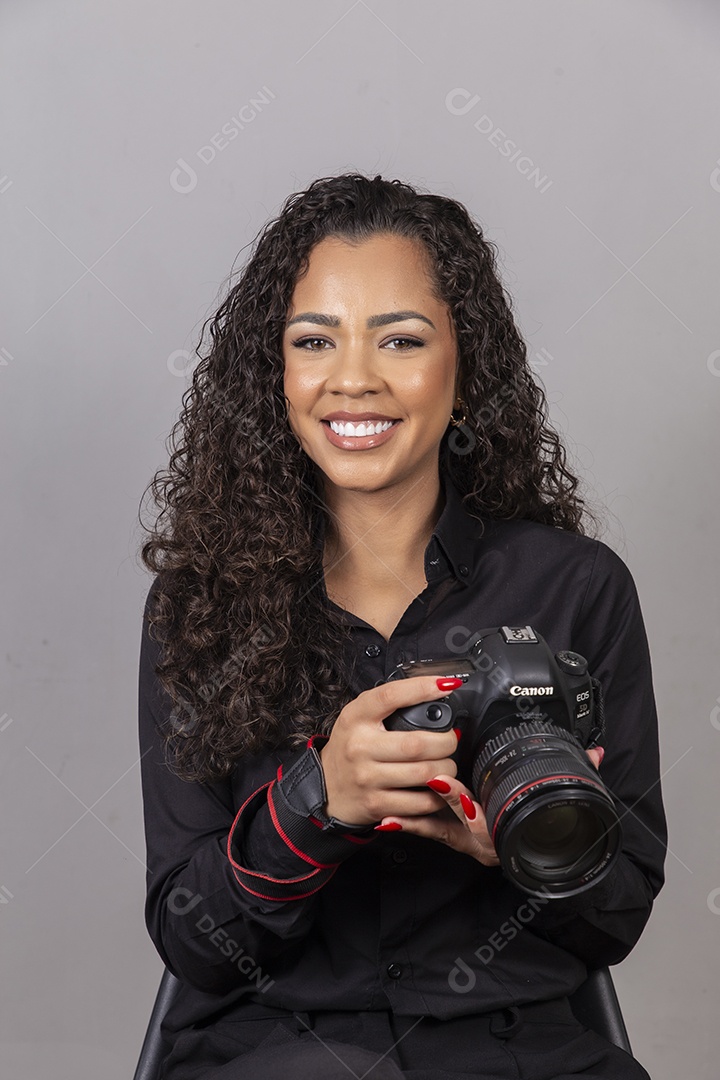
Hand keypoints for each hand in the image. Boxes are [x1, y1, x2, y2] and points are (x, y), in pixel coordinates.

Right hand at [319, 676, 460, 826]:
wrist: (326, 787)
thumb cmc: (351, 748)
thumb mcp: (359, 718)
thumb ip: (390, 706)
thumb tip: (436, 694)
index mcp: (356, 718)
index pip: (390, 696)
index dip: (421, 687)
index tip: (445, 684)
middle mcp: (360, 747)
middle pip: (417, 743)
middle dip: (447, 741)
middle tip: (451, 740)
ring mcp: (367, 778)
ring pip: (424, 773)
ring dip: (447, 769)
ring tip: (446, 764)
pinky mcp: (376, 805)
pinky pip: (421, 803)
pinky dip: (438, 794)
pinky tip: (438, 786)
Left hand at [374, 746, 605, 864]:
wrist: (535, 866)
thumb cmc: (538, 831)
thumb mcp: (553, 805)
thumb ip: (577, 778)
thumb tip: (594, 755)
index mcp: (505, 828)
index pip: (482, 816)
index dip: (460, 801)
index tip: (443, 782)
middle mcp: (485, 840)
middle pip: (457, 823)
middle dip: (436, 803)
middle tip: (417, 782)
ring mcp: (468, 842)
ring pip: (438, 828)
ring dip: (414, 815)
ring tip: (391, 805)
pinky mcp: (453, 840)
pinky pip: (427, 834)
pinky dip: (406, 826)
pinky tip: (385, 820)